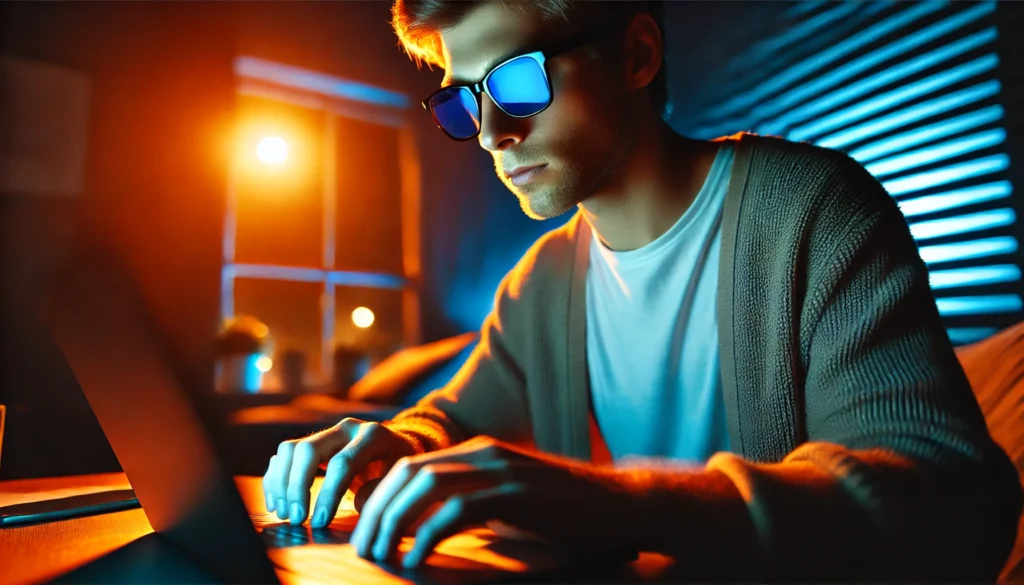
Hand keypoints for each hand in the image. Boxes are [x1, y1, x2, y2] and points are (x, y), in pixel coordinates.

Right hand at [262, 418, 415, 527]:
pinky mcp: (314, 441)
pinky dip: (276, 478)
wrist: (400, 445)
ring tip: (283, 513)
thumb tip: (356, 505)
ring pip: (290, 449)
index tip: (318, 523)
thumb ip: (382, 490)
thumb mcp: (403, 477)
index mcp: (372, 436)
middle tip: (296, 519)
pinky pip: (284, 455)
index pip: (342, 463)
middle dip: (297, 487)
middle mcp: (346, 428)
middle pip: (308, 450)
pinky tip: (276, 502)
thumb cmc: (401, 467)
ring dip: (281, 483)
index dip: (328, 495)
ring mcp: (327, 432)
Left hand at [349, 436, 639, 568]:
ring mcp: (500, 470)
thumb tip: (428, 531)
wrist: (619, 504)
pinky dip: (429, 534)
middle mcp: (483, 454)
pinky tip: (419, 558)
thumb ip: (472, 504)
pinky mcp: (516, 494)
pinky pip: (458, 510)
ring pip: (425, 487)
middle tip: (363, 548)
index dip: (379, 497)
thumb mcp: (509, 501)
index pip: (410, 466)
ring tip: (382, 556)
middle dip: (377, 511)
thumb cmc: (565, 512)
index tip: (364, 530)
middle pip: (408, 473)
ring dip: (395, 523)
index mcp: (477, 452)